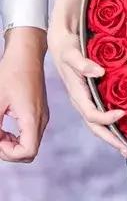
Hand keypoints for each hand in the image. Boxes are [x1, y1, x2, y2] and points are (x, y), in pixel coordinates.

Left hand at [0, 27, 48, 161]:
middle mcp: (41, 118)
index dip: (9, 153)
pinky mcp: (39, 111)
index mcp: (32, 117)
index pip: (27, 152)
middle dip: (9, 152)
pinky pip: (30, 133)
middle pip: (29, 152)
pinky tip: (5, 128)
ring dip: (12, 145)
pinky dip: (17, 137)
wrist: (26, 53)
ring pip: (30, 144)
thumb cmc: (12, 72)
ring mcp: (42, 115)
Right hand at [48, 26, 126, 157]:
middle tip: (126, 151)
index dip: (106, 118)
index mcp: (76, 94)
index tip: (123, 113)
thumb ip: (83, 63)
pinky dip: (111, 122)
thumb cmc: (67, 47)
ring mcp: (85, 99)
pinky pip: (100, 113)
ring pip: (97, 123)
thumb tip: (99, 72)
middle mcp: (81, 101)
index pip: (91, 114)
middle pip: (94, 127)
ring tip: (126, 146)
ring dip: (111, 135)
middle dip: (110, 139)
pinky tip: (123, 125)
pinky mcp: (90, 94)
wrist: (61, 42)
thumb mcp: (72, 53)